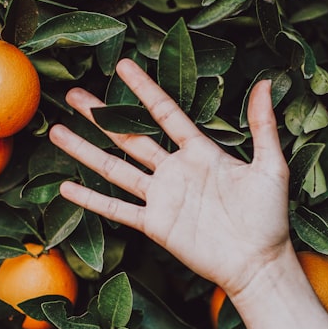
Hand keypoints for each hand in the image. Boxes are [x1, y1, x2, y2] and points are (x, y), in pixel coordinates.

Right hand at [48, 58, 291, 296]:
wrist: (258, 262)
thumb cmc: (269, 217)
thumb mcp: (270, 166)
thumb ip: (262, 126)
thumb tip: (264, 83)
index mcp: (200, 152)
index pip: (165, 113)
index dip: (144, 90)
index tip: (123, 66)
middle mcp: (175, 171)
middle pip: (129, 136)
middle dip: (100, 115)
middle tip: (74, 94)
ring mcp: (162, 198)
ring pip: (115, 168)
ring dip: (86, 150)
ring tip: (57, 131)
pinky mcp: (155, 225)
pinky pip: (117, 209)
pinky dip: (92, 199)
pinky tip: (67, 188)